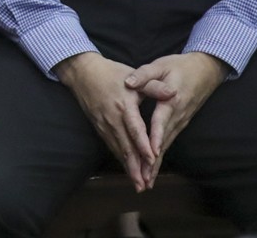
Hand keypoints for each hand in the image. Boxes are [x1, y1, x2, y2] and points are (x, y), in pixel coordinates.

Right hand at [56, 52, 153, 189]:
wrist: (83, 72)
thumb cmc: (111, 73)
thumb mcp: (134, 76)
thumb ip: (154, 87)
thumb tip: (173, 92)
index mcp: (123, 106)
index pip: (135, 130)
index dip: (143, 146)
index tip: (152, 160)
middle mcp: (112, 119)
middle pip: (125, 147)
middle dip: (135, 167)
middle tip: (144, 185)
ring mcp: (104, 124)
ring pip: (117, 150)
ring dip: (127, 167)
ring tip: (137, 184)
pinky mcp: (98, 126)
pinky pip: (111, 146)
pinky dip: (119, 159)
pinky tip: (126, 168)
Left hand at [126, 51, 227, 184]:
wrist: (205, 71)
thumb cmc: (180, 66)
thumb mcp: (161, 65)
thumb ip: (145, 74)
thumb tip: (129, 82)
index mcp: (171, 100)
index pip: (161, 122)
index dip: (155, 138)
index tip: (150, 153)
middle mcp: (178, 116)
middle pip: (164, 141)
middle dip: (154, 162)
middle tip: (143, 180)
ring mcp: (180, 122)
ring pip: (167, 146)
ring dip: (157, 164)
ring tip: (146, 181)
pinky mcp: (180, 124)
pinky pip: (168, 143)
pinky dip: (160, 157)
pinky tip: (153, 168)